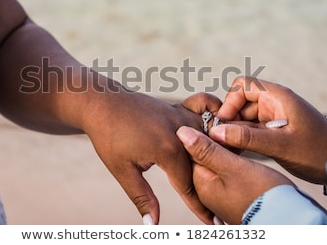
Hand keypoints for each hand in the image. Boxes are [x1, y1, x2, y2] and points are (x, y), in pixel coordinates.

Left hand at [84, 91, 216, 224]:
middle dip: (210, 186)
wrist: (101, 103)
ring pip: (207, 139)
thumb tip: (152, 223)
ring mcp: (181, 116)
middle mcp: (180, 131)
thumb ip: (142, 197)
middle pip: (202, 165)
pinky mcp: (178, 107)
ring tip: (225, 175)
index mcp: (167, 149)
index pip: (188, 185)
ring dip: (215, 156)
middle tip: (220, 206)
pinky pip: (204, 106)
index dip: (199, 207)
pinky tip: (219, 123)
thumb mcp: (123, 170)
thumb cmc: (109, 136)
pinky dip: (214, 112)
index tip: (212, 222)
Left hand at [176, 126, 292, 223]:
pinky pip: (225, 170)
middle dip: (211, 139)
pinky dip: (230, 158)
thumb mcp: (233, 167)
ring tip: (235, 134)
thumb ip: (207, 150)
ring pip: (214, 161)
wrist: (288, 220)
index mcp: (201, 183)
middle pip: (201, 156)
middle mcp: (207, 190)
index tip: (211, 119)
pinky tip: (239, 149)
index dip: (199, 132)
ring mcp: (220, 193)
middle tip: (224, 124)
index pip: (190, 151)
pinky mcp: (233, 192)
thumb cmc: (263, 197)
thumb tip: (182, 133)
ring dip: (222, 147)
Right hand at [211, 77, 326, 183]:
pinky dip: (243, 138)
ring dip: (235, 131)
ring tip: (232, 149)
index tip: (224, 123)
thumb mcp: (281, 146)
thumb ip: (248, 138)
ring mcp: (272, 116)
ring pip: (243, 117)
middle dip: (230, 120)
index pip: (243, 86)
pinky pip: (250, 128)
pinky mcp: (272, 129)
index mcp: (277, 97)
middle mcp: (273, 103)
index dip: (229, 102)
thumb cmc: (317, 151)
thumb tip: (217, 132)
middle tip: (224, 141)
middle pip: (239, 102)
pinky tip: (241, 152)